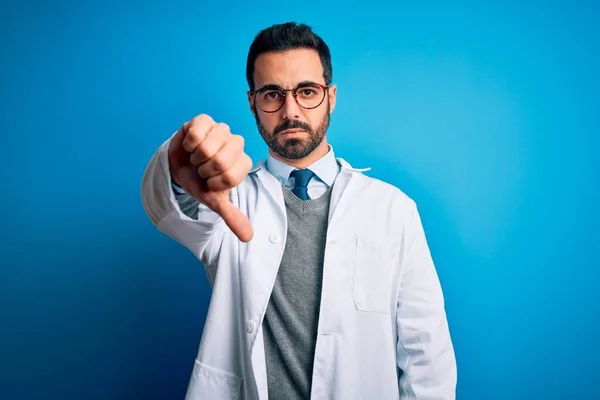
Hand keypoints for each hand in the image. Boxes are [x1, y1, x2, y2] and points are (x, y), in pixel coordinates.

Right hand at [168, 114, 253, 241]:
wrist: (179, 166)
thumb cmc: (199, 181)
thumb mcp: (214, 200)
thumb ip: (232, 216)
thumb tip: (248, 237)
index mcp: (243, 162)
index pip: (231, 176)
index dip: (214, 182)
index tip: (210, 181)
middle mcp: (236, 143)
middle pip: (220, 160)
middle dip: (204, 170)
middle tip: (202, 169)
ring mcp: (221, 129)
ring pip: (207, 147)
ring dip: (195, 157)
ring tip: (196, 157)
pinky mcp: (205, 120)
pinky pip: (195, 133)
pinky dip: (188, 143)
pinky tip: (190, 145)